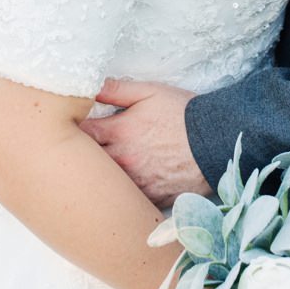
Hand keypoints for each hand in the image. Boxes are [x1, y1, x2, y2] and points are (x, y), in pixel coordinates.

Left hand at [79, 79, 210, 207]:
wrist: (218, 140)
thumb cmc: (183, 114)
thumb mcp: (149, 92)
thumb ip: (117, 90)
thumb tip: (90, 88)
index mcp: (118, 132)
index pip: (79, 135)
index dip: (71, 132)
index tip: (71, 130)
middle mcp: (124, 160)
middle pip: (87, 163)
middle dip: (80, 157)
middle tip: (77, 153)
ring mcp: (138, 181)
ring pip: (105, 185)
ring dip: (100, 178)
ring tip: (96, 172)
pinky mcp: (153, 197)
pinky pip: (128, 200)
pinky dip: (122, 194)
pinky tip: (120, 189)